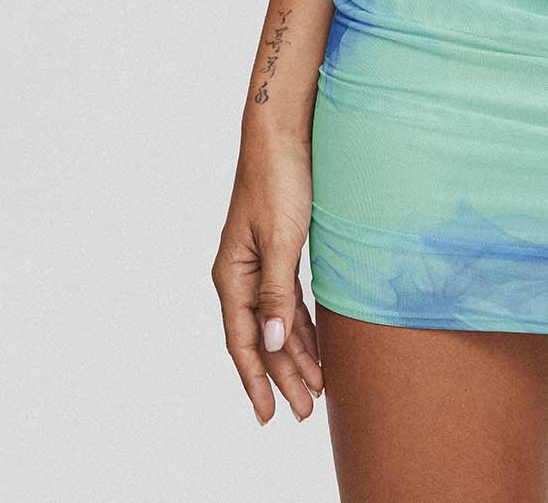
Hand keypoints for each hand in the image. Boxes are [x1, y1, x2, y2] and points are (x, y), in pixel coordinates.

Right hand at [212, 134, 323, 425]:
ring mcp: (259, 262)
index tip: (268, 416)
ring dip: (295, 354)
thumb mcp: (281, 240)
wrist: (282, 131)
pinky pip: (287, 300)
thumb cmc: (279, 178)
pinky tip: (315, 344)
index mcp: (231, 274)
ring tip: (316, 387)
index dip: (256, 381)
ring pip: (276, 321)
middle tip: (306, 411)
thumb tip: (269, 344)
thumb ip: (275, 293)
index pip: (241, 342)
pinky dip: (301, 325)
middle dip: (282, 376)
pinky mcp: (279, 249)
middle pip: (260, 338)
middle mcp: (241, 274)